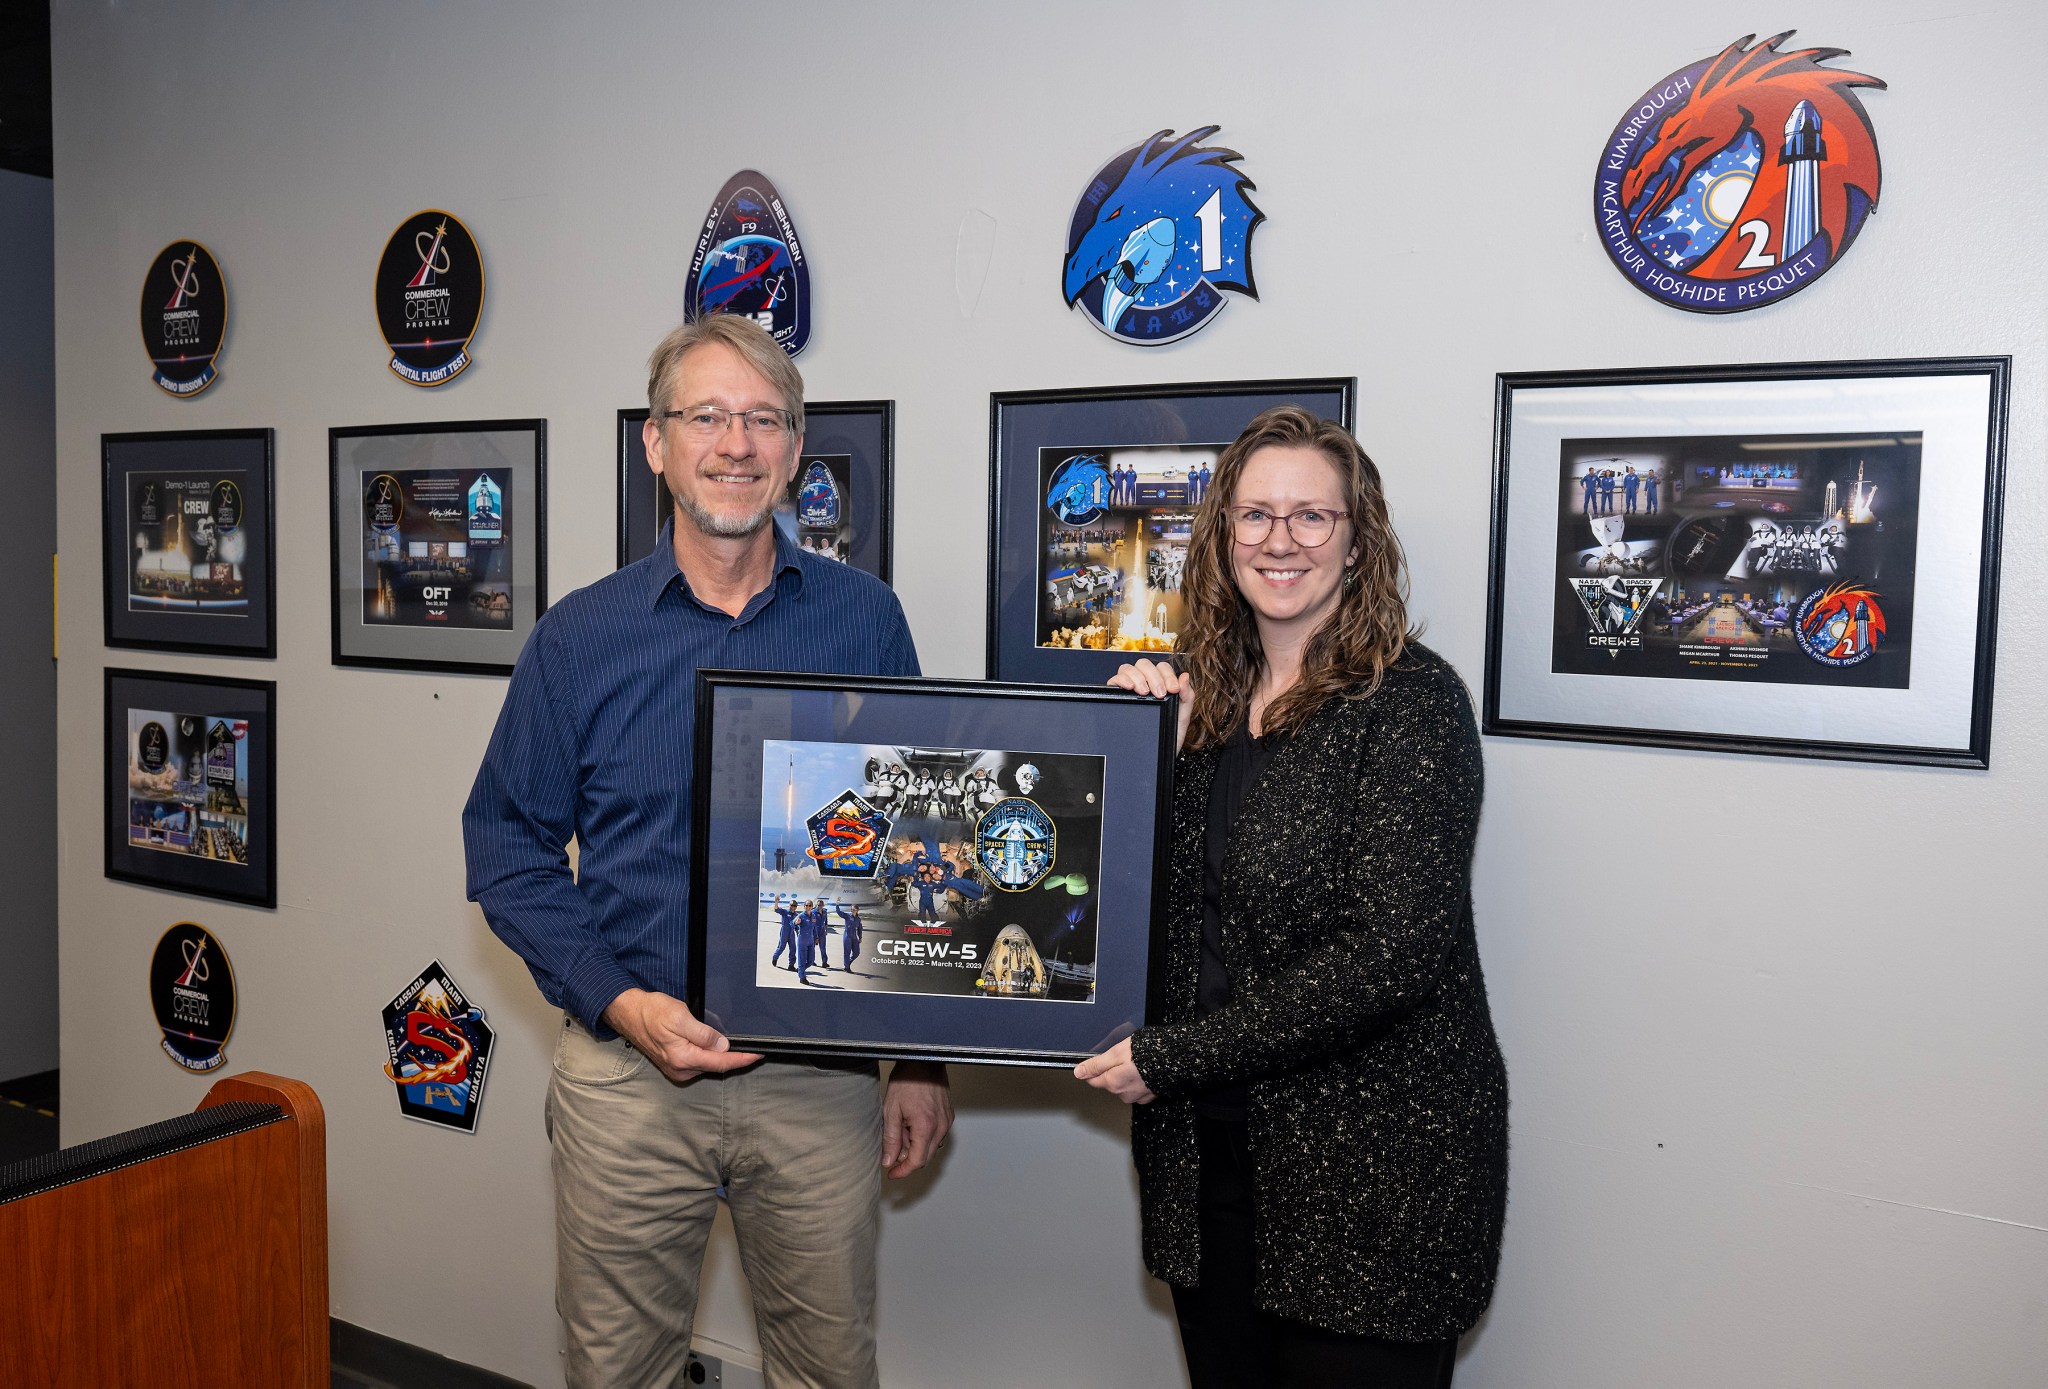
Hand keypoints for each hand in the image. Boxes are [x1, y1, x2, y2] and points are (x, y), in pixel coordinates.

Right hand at [601, 988, 761, 1082]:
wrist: (629, 1013)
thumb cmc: (652, 1012)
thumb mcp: (680, 1017)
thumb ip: (703, 1034)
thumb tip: (723, 1046)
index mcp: (683, 1058)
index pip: (721, 1063)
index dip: (742, 1060)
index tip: (758, 1055)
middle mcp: (680, 1069)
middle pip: (716, 1066)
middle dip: (734, 1057)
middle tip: (752, 1047)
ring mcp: (676, 1069)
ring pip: (707, 1064)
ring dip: (721, 1056)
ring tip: (734, 1044)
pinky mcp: (674, 1064)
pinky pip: (698, 1062)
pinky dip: (709, 1055)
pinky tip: (714, 1046)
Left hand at [881, 1060, 953, 1177]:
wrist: (923, 1060)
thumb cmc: (907, 1080)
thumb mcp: (891, 1110)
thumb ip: (891, 1138)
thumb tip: (889, 1161)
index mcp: (926, 1127)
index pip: (917, 1161)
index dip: (903, 1171)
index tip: (892, 1174)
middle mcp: (940, 1127)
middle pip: (926, 1157)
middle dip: (907, 1158)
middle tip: (892, 1149)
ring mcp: (947, 1121)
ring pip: (931, 1147)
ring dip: (916, 1147)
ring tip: (901, 1130)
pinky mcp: (948, 1116)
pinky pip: (936, 1135)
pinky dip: (923, 1137)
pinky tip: (912, 1124)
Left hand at [1073, 1037, 1154, 1104]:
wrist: (1173, 1059)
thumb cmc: (1146, 1053)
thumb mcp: (1116, 1053)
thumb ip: (1096, 1064)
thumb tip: (1079, 1072)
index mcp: (1113, 1083)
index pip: (1093, 1080)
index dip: (1094, 1068)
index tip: (1102, 1059)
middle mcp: (1123, 1094)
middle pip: (1109, 1083)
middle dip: (1112, 1070)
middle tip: (1124, 1056)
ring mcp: (1137, 1097)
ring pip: (1123, 1086)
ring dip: (1126, 1075)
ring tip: (1136, 1061)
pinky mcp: (1149, 1096)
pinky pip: (1137, 1088)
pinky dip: (1138, 1080)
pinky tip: (1144, 1069)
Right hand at [1109, 659, 1192, 752]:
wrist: (1155, 757)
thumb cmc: (1167, 738)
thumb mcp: (1181, 718)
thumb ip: (1187, 697)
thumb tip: (1185, 676)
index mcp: (1160, 685)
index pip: (1162, 667)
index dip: (1168, 674)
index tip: (1173, 690)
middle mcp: (1143, 684)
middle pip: (1144, 664)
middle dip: (1154, 676)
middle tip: (1160, 693)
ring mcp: (1128, 689)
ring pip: (1128, 668)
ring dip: (1138, 677)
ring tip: (1144, 692)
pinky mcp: (1115, 696)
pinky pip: (1113, 679)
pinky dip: (1121, 679)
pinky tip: (1130, 688)